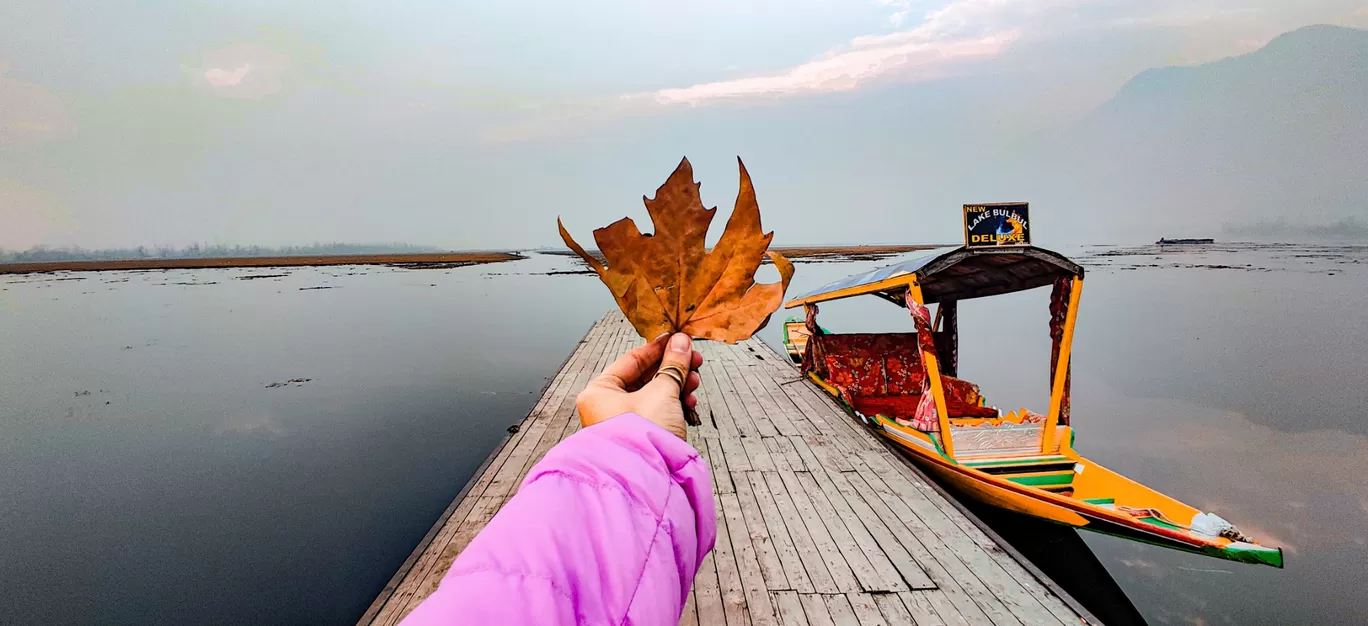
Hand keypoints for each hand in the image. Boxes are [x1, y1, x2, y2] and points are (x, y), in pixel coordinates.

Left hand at [576, 333, 703, 439]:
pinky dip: (673, 405)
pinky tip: (689, 402)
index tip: (678, 339)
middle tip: (694, 360)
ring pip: (653, 395)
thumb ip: (674, 364)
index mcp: (599, 392)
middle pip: (644, 377)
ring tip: (695, 382)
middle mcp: (605, 407)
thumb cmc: (643, 434)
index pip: (631, 360)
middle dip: (673, 369)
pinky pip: (656, 412)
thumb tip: (682, 342)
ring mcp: (622, 424)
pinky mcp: (638, 437)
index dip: (658, 348)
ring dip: (677, 386)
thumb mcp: (662, 392)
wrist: (649, 479)